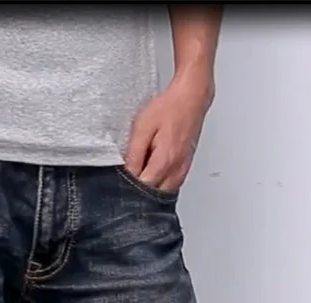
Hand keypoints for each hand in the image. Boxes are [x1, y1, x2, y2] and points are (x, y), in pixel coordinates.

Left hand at [124, 71, 214, 192]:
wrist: (191, 97)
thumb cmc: (168, 108)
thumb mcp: (142, 128)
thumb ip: (134, 155)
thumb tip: (126, 175)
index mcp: (164, 162)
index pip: (143, 189)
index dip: (129, 189)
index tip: (119, 184)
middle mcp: (176, 170)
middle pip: (153, 196)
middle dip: (139, 194)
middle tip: (127, 183)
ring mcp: (182, 171)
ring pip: (162, 194)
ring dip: (149, 190)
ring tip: (138, 178)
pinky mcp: (184, 168)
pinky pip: (170, 186)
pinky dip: (158, 186)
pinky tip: (149, 176)